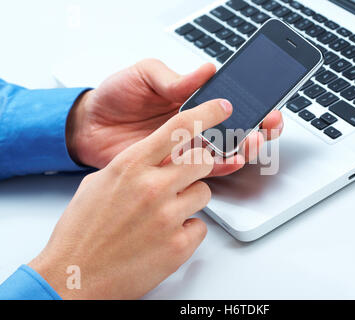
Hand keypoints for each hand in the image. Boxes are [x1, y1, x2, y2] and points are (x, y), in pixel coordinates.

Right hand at [29, 98, 231, 298]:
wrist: (74, 276)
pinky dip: (187, 229)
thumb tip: (154, 158)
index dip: (207, 114)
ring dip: (190, 200)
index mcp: (130, 166)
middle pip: (203, 160)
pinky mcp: (178, 245)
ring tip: (165, 213)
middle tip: (185, 177)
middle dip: (199, 166)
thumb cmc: (82, 232)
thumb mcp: (99, 184)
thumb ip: (131, 166)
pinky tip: (165, 235)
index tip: (222, 108)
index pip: (179, 128)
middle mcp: (152, 187)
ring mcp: (167, 217)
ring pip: (204, 193)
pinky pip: (201, 226)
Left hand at [67, 59, 283, 176]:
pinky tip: (231, 159)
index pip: (230, 103)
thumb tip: (207, 71)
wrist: (90, 126)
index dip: (253, 104)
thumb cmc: (116, 97)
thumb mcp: (144, 76)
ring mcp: (186, 149)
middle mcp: (195, 127)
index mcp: (192, 102)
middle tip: (266, 125)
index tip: (266, 105)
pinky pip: (205, 171)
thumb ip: (175, 78)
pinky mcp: (175, 169)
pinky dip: (222, 167)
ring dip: (245, 148)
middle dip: (259, 128)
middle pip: (237, 130)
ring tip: (251, 142)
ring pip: (226, 151)